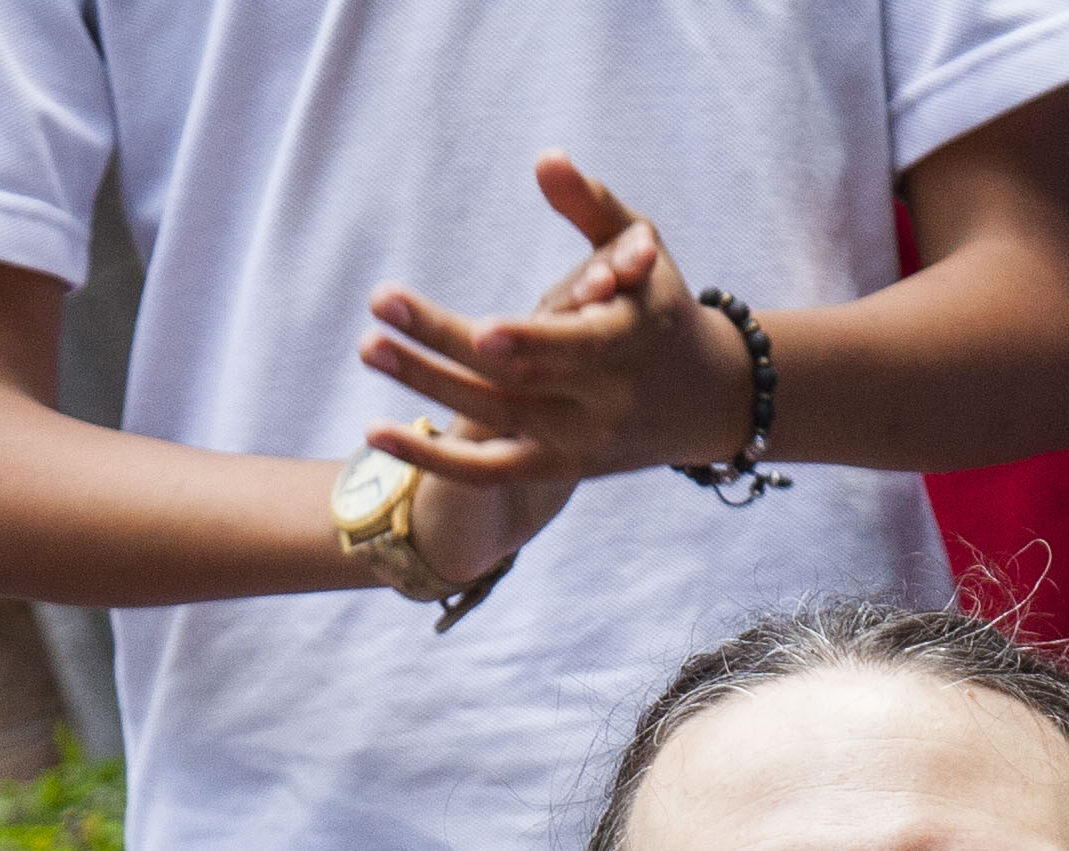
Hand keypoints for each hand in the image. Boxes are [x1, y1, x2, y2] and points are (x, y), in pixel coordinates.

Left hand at [360, 155, 755, 492]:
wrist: (700, 398)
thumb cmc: (656, 303)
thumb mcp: (641, 246)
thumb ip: (592, 204)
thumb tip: (545, 159)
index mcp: (631, 342)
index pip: (576, 348)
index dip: (530, 343)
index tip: (481, 331)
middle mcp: (604, 402)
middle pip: (515, 378)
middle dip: (444, 342)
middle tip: (381, 301)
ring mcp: (576, 442)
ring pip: (492, 420)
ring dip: (425, 386)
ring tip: (368, 345)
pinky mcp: (553, 468)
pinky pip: (486, 473)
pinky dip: (432, 460)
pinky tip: (377, 431)